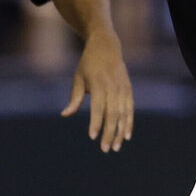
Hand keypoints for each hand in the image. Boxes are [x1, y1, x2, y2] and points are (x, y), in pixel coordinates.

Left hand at [61, 30, 133, 152]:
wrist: (106, 45)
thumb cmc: (88, 64)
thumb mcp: (78, 78)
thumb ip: (75, 98)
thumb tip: (65, 114)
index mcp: (98, 83)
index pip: (98, 107)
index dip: (96, 122)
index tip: (92, 137)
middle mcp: (113, 86)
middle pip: (112, 114)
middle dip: (109, 133)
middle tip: (105, 149)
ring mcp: (123, 88)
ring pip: (123, 114)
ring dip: (120, 132)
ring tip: (116, 147)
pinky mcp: (128, 89)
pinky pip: (130, 109)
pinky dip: (129, 123)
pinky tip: (126, 136)